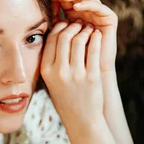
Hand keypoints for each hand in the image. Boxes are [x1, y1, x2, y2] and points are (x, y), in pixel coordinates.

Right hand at [40, 19, 104, 135]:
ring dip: (85, 30)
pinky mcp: (92, 76)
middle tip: (79, 24)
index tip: (66, 25)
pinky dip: (96, 39)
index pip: (51, 39)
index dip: (60, 28)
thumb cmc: (66, 97)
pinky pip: (94, 50)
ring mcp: (76, 74)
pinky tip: (97, 36)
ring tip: (89, 29)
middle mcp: (59, 72)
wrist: (81, 119)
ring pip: (79, 40)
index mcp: (46, 71)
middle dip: (73, 26)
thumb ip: (52, 59)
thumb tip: (58, 33)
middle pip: (64, 37)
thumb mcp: (52, 80)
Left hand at [48, 0, 117, 72]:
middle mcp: (88, 11)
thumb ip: (55, 22)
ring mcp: (99, 14)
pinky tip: (76, 6)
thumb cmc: (72, 58)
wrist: (90, 72)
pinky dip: (87, 4)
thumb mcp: (60, 36)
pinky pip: (99, 6)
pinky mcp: (109, 18)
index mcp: (75, 13)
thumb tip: (47, 3)